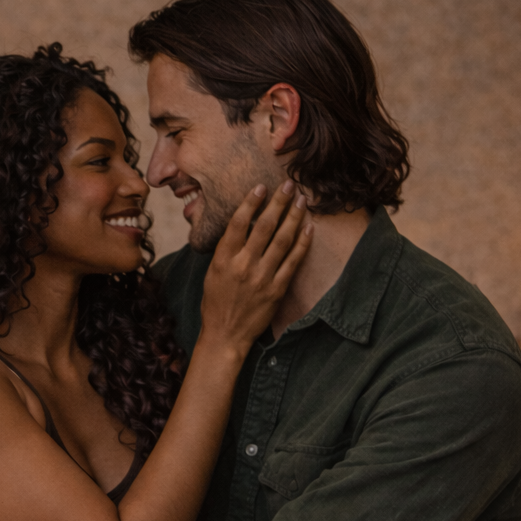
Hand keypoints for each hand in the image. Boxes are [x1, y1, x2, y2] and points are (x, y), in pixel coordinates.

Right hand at [199, 180, 311, 353]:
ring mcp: (262, 278)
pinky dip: (302, 243)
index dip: (251, 202)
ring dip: (293, 216)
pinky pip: (293, 261)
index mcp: (223, 259)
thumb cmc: (215, 303)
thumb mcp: (212, 272)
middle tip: (288, 184)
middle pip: (264, 226)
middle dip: (278, 202)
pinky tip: (308, 227)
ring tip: (300, 200)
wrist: (225, 336)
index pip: (239, 223)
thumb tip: (241, 224)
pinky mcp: (277, 290)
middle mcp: (243, 265)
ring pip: (282, 240)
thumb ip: (226, 249)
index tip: (261, 187)